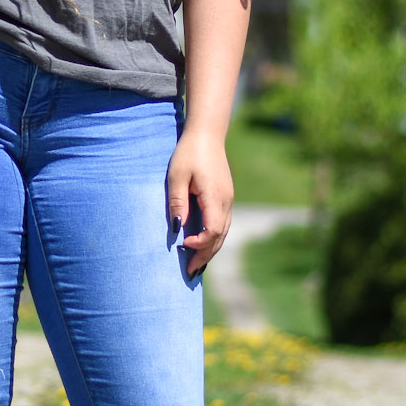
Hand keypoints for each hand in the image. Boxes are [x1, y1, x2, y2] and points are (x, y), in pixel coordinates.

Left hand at [166, 128, 232, 275]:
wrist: (207, 134)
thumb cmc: (189, 153)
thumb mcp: (177, 176)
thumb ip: (177, 202)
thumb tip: (177, 228)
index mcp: (215, 197)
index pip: (213, 230)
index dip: (200, 243)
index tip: (183, 245)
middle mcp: (226, 201)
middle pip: (220, 237)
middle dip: (205, 255)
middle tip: (189, 272)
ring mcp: (228, 200)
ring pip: (223, 232)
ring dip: (211, 249)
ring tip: (196, 265)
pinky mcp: (225, 197)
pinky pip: (223, 224)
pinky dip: (214, 238)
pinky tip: (203, 244)